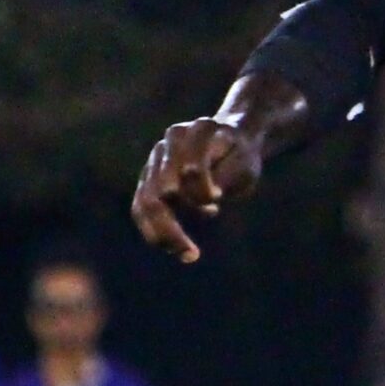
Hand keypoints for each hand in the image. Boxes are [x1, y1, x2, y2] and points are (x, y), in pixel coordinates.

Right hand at [132, 116, 267, 262]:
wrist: (231, 140)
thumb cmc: (241, 156)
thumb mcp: (244, 164)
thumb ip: (225, 176)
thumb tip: (207, 200)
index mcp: (200, 131)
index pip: (192, 169)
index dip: (202, 192)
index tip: (218, 200)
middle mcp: (172, 141)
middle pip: (161, 189)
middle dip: (173, 226)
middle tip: (191, 254)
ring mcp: (156, 158)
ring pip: (146, 202)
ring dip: (162, 233)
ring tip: (186, 254)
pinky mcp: (148, 175)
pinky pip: (140, 207)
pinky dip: (154, 230)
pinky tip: (174, 247)